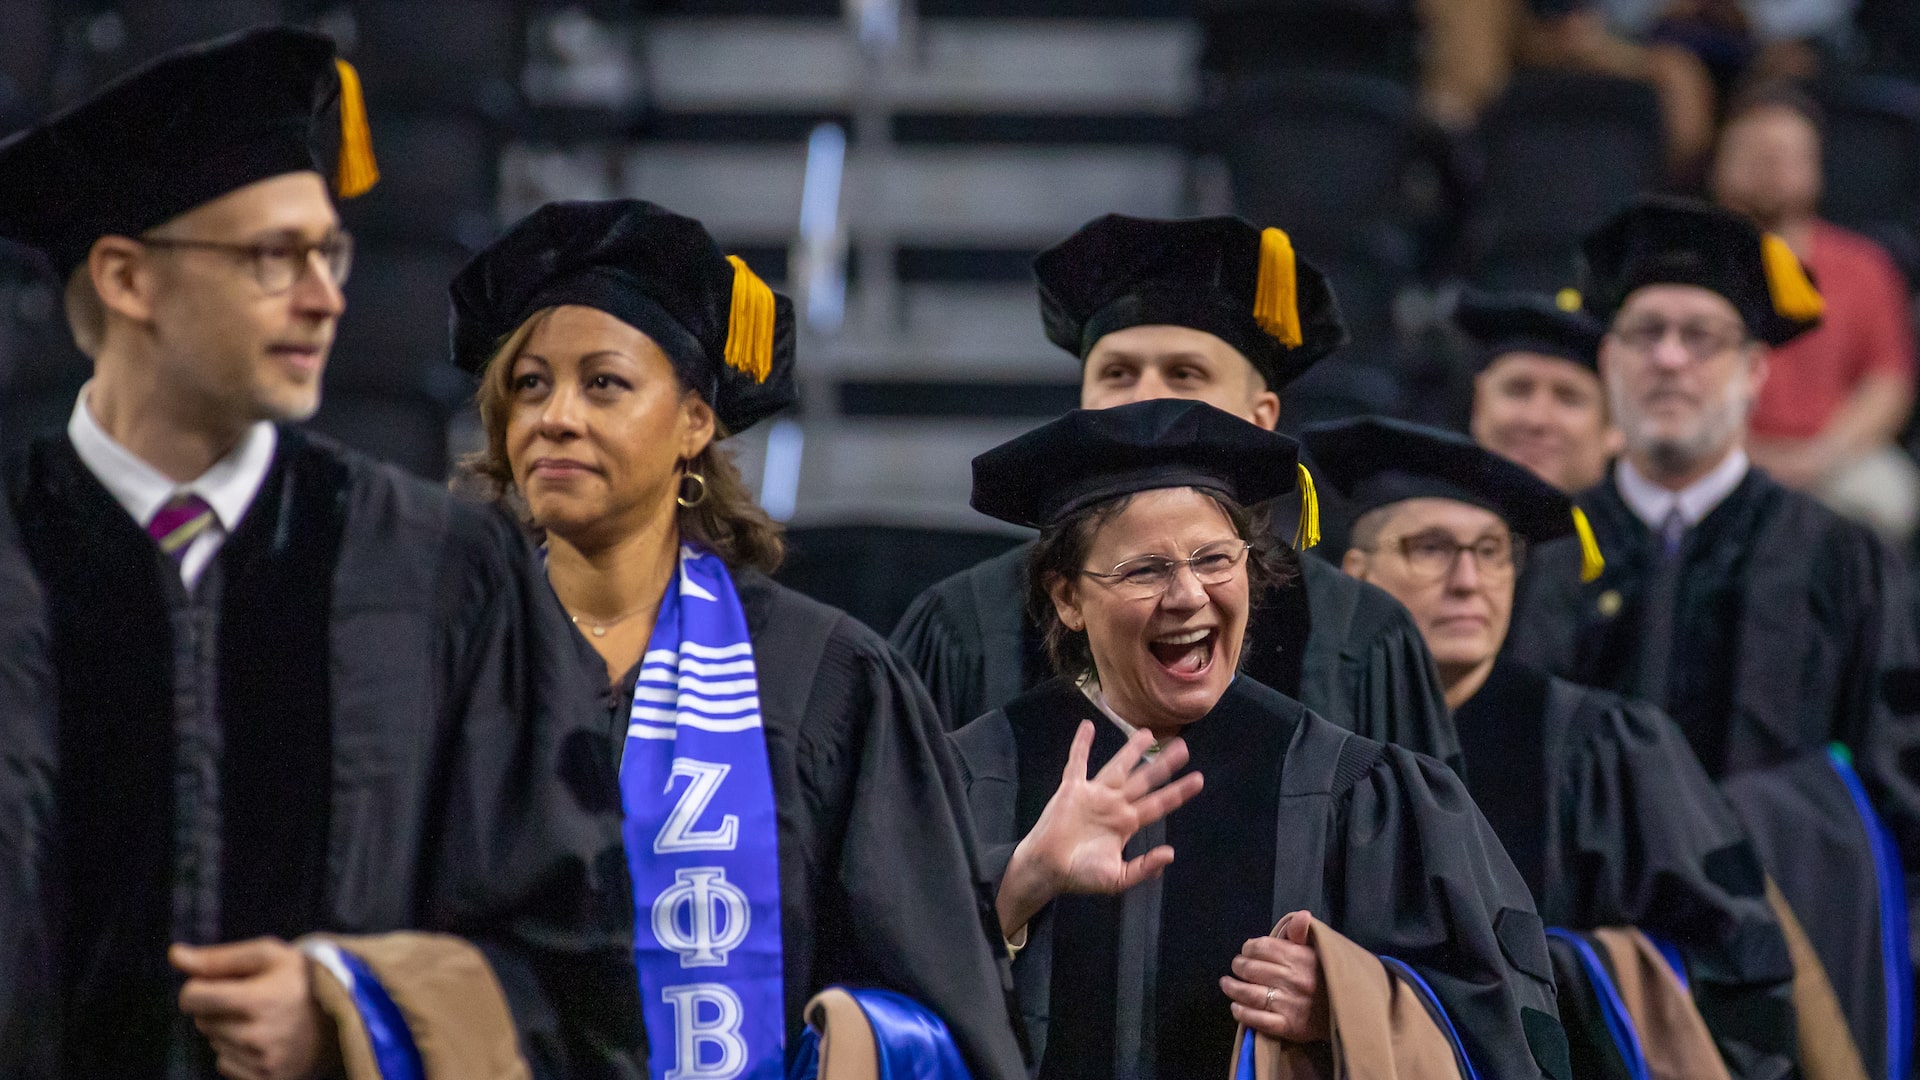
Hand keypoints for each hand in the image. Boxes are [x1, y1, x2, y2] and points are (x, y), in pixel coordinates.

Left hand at [172, 938, 339, 1079]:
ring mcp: (260, 1061)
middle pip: (200, 1020)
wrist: (342, 1018)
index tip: (218, 983)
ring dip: (227, 1029)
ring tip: (259, 1019)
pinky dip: (235, 1052)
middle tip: (249, 1000)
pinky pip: (223, 1064)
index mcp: (258, 999)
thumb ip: (220, 957)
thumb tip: (175, 955)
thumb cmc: (301, 981)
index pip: (192, 997)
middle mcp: (257, 1035)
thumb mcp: (269, 955)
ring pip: (212, 1042)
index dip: (199, 986)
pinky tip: (260, 1039)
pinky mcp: (262, 1079)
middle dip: (216, 1007)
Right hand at [996, 721, 1202, 935]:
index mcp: (1126, 824)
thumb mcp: (1118, 879)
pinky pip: (1077, 762)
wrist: (1048, 870)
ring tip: (1147, 732)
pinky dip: (1081, 744)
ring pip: (1118, 766)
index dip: (1178, 792)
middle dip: (1163, 764)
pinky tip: (1087, 727)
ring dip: (1131, 750)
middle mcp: (1114, 805)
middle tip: (1183, 747)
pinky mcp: (1072, 789)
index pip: (1158, 804)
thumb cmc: (1080, 876)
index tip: (1198, 779)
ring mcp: (1094, 794)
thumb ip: (1144, 867)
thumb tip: (1171, 854)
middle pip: (1144, 779)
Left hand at [1221, 911, 1328, 1043]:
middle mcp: (1292, 980)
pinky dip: (1242, 1013)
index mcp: (1299, 958)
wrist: (1349, 1012)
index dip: (1249, 948)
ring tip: (1226, 984)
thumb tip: (1300, 915)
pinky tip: (1235, 1007)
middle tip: (1237, 966)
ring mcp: (1289, 1004)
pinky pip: (1258, 1020)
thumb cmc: (1328, 977)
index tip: (1247, 951)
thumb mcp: (1319, 951)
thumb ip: (1303, 933)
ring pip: (1250, 994)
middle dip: (1238, 966)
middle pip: (1251, 970)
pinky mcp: (1289, 1026)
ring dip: (1232, 988)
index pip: (1262, 947)